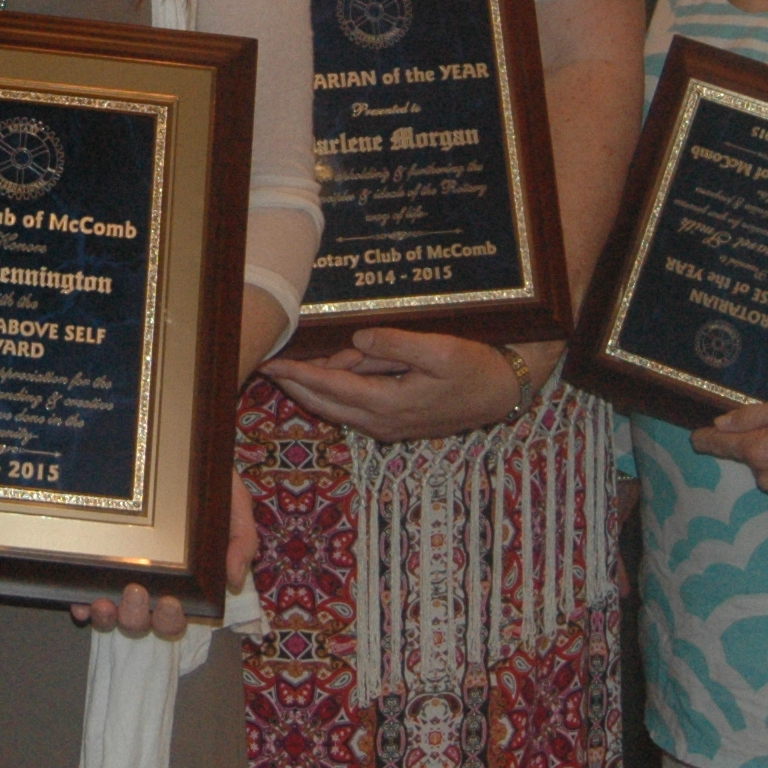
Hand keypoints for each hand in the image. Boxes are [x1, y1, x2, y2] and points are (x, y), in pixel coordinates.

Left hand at [67, 471, 253, 634]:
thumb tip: (234, 580)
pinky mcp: (89, 558)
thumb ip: (241, 539)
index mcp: (181, 581)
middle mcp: (146, 583)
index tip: (171, 602)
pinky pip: (78, 592)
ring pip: (108, 614)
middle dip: (137, 617)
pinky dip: (78, 604)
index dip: (170, 620)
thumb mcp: (233, 503)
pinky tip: (78, 600)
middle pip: (139, 621)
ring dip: (107, 617)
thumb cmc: (205, 479)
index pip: (174, 618)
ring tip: (105, 600)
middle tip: (137, 591)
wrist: (175, 442)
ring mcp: (115, 575)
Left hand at [260, 329, 536, 441]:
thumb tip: (356, 341)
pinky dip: (333, 389)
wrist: (502, 392)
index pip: (329, 387)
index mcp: (388, 404)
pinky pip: (352, 406)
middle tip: (265, 360)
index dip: (296, 373)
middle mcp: (381, 422)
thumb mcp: (439, 350)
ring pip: (335, 406)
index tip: (270, 360)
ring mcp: (387, 426)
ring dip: (312, 385)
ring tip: (288, 361)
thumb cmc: (474, 368)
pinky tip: (327, 370)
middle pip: (323, 403)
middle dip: (292, 383)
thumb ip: (394, 345)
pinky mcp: (394, 421)